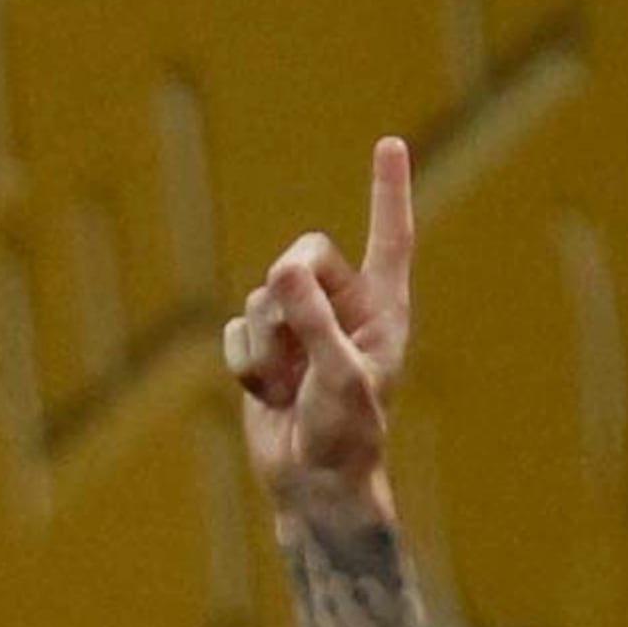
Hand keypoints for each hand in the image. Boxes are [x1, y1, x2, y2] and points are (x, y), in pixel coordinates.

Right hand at [225, 137, 415, 500]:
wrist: (313, 484)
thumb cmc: (347, 436)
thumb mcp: (340, 377)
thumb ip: (315, 321)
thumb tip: (282, 269)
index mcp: (382, 310)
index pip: (389, 239)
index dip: (387, 192)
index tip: (390, 143)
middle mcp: (343, 308)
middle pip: (300, 257)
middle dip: (288, 299)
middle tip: (299, 350)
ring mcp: (301, 325)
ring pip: (261, 296)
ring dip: (267, 345)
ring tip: (289, 387)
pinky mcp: (265, 346)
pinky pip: (237, 329)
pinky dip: (246, 364)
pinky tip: (266, 394)